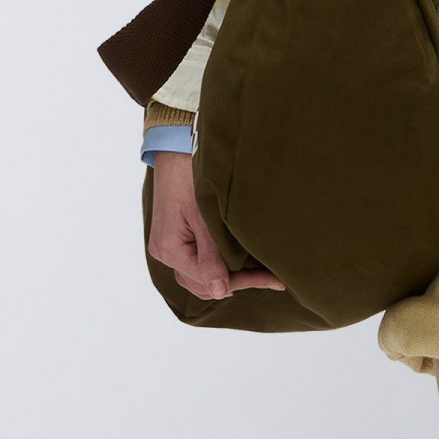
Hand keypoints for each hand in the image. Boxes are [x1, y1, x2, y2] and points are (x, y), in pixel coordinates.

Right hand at [146, 152, 285, 300]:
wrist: (174, 147)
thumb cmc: (190, 176)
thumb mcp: (205, 218)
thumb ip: (212, 257)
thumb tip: (219, 292)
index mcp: (171, 250)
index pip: (210, 281)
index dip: (244, 281)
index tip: (274, 278)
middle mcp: (164, 252)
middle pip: (203, 284)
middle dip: (237, 282)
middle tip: (272, 277)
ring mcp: (167, 245)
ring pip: (198, 277)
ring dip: (227, 277)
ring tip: (259, 273)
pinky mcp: (173, 237)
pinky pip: (195, 262)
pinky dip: (216, 266)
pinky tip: (238, 262)